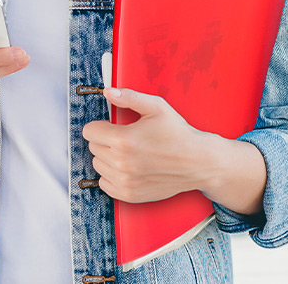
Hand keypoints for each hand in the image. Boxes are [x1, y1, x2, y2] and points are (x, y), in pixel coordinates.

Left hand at [81, 88, 213, 202]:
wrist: (197, 162)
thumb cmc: (178, 134)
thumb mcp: (157, 107)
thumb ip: (129, 97)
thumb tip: (108, 92)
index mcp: (124, 140)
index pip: (89, 132)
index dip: (101, 125)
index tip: (111, 125)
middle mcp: (121, 163)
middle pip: (93, 148)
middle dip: (105, 140)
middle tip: (125, 137)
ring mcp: (125, 181)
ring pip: (98, 165)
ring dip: (108, 157)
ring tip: (128, 152)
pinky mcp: (129, 195)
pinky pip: (104, 183)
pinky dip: (112, 175)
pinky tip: (127, 167)